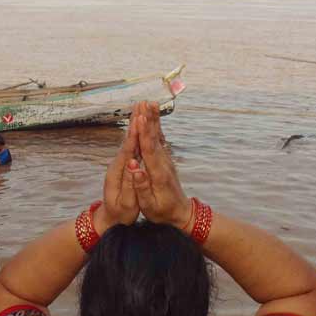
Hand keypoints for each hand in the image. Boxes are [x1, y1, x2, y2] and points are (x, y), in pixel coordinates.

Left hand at [93, 104, 140, 232]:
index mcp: (117, 173)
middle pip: (127, 140)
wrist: (110, 219)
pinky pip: (134, 146)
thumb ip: (129, 185)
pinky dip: (138, 134)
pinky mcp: (126, 166)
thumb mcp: (125, 204)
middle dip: (135, 123)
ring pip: (130, 140)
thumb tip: (133, 167)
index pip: (126, 150)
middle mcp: (118, 165)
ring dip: (136, 124)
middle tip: (141, 104)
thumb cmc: (120, 214)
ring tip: (142, 107)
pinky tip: (143, 123)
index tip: (139, 120)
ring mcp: (121, 164)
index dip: (133, 135)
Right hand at [128, 102, 190, 230]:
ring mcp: (166, 160)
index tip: (139, 118)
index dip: (143, 133)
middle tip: (144, 102)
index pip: (149, 149)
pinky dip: (156, 127)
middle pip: (155, 137)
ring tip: (149, 103)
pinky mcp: (165, 160)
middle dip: (148, 119)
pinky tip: (154, 118)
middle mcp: (163, 163)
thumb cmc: (161, 212)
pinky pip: (159, 140)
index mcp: (158, 173)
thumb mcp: (149, 205)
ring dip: (153, 119)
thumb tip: (135, 168)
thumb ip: (142, 186)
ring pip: (158, 136)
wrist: (180, 213)